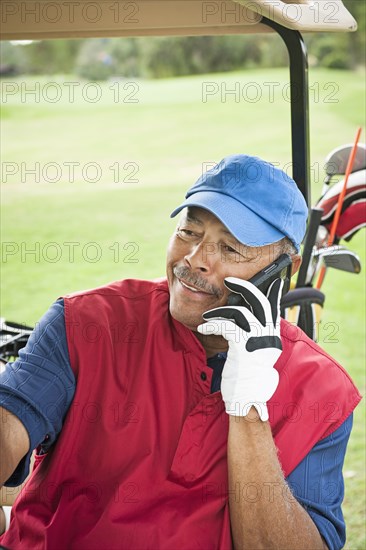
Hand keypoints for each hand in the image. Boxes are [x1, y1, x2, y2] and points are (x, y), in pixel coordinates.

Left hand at [197, 277, 282, 420]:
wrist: (246, 399)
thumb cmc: (246, 377)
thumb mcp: (254, 353)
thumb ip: (254, 335)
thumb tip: (245, 316)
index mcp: (273, 338)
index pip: (275, 309)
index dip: (274, 293)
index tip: (274, 280)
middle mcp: (269, 337)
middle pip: (260, 302)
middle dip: (244, 287)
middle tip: (231, 281)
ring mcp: (258, 341)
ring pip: (241, 311)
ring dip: (220, 311)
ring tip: (208, 316)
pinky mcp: (244, 346)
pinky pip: (227, 326)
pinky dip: (213, 325)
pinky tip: (204, 329)